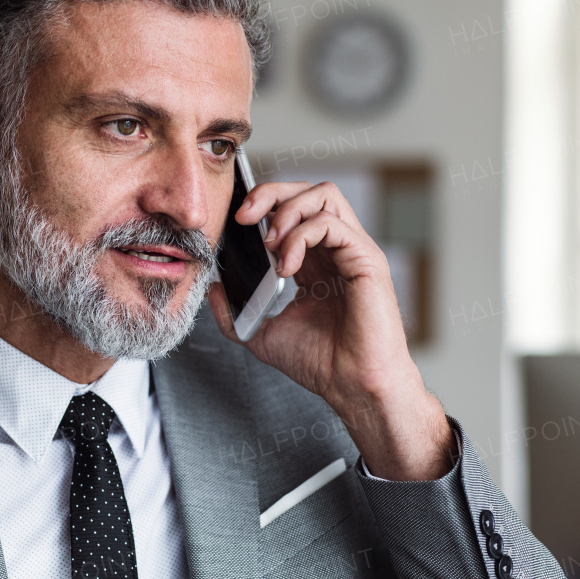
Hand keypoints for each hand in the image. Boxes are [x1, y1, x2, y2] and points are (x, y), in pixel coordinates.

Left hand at [207, 180, 455, 480]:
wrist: (352, 388)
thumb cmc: (322, 364)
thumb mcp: (262, 334)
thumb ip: (234, 312)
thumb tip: (213, 287)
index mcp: (316, 261)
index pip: (293, 209)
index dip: (264, 204)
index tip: (237, 221)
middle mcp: (337, 250)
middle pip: (310, 190)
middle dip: (272, 193)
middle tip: (246, 216)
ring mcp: (354, 251)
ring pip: (324, 196)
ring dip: (287, 212)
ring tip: (269, 245)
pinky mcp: (367, 259)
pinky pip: (332, 224)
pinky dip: (301, 236)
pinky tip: (287, 266)